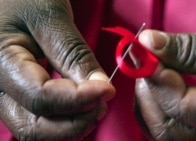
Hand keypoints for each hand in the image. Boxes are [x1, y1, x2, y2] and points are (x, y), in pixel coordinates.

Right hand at [0, 0, 114, 139]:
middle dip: (73, 123)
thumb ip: (73, 54)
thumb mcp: (50, 17)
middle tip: (102, 104)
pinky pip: (38, 115)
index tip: (108, 89)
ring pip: (34, 126)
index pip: (41, 98)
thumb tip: (100, 87)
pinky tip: (81, 102)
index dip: (79, 99)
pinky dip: (63, 116)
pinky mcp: (17, 89)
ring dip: (69, 123)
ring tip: (95, 104)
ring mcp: (5, 90)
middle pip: (32, 126)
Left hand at [135, 9, 195, 140]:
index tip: (144, 51)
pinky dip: (154, 102)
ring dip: (148, 98)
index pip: (180, 107)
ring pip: (161, 128)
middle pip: (164, 128)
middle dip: (148, 92)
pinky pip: (166, 121)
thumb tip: (148, 43)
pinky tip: (159, 81)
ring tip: (154, 69)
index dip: (156, 78)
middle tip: (146, 60)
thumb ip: (186, 49)